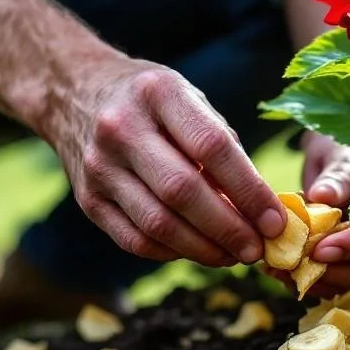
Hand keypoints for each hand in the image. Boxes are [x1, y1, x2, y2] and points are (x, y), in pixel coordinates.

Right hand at [43, 53, 285, 267]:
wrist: (73, 92)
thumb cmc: (149, 100)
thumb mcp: (188, 99)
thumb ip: (222, 145)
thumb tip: (259, 205)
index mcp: (158, 93)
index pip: (212, 147)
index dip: (249, 190)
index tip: (276, 221)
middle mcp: (122, 128)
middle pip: (182, 191)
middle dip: (228, 228)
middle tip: (258, 249)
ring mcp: (99, 166)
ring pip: (157, 223)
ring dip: (203, 249)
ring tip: (233, 256)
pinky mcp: (87, 199)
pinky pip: (134, 239)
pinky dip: (172, 252)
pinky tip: (197, 250)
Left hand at [282, 133, 349, 297]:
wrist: (340, 162)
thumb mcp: (346, 153)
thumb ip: (340, 174)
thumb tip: (322, 196)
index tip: (322, 249)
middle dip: (344, 272)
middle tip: (302, 266)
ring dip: (332, 285)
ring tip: (291, 273)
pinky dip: (326, 287)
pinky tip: (295, 276)